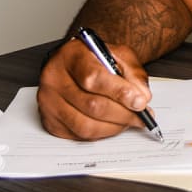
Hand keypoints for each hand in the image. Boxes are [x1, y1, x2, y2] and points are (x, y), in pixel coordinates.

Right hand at [37, 38, 154, 139]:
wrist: (74, 64)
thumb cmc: (95, 59)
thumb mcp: (118, 55)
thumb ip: (133, 73)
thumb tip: (142, 98)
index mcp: (71, 56)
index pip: (93, 78)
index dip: (119, 93)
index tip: (139, 102)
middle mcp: (54, 79)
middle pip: (91, 106)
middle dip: (123, 114)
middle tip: (141, 116)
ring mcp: (49, 102)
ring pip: (85, 126)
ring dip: (114, 127)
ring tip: (129, 121)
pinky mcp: (50, 121)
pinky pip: (79, 136)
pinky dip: (101, 134)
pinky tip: (112, 125)